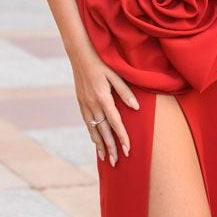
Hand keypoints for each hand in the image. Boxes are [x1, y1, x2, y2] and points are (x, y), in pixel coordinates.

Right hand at [71, 49, 139, 165]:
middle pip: (103, 131)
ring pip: (93, 129)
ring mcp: (85, 105)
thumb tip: (135, 108)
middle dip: (110, 147)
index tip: (128, 150)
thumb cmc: (102, 62)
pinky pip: (87, 123)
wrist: (80, 54)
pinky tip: (95, 141)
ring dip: (100, 145)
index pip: (115, 122)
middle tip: (116, 162)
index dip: (122, 137)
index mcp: (103, 98)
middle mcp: (92, 104)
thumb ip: (125, 92)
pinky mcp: (81, 103)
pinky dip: (92, 134)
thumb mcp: (116, 74)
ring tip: (105, 158)